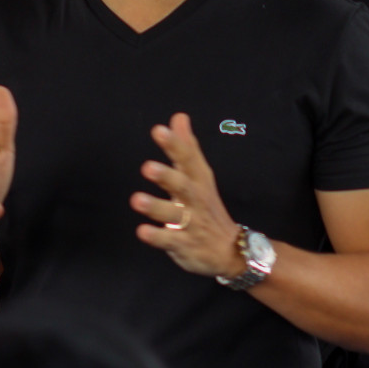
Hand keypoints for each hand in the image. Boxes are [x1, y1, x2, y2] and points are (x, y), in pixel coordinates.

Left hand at [131, 113, 246, 278]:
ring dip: (156, 207)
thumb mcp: (200, 175)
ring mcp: (191, 223)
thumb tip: (179, 117)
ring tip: (136, 199)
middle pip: (183, 186)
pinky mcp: (184, 245)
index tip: (159, 130)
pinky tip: (142, 231)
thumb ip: (187, 147)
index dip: (175, 145)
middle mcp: (195, 199)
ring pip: (173, 214)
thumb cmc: (207, 207)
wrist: (232, 250)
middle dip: (166, 176)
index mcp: (198, 180)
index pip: (188, 159)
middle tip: (147, 167)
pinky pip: (169, 241)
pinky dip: (157, 236)